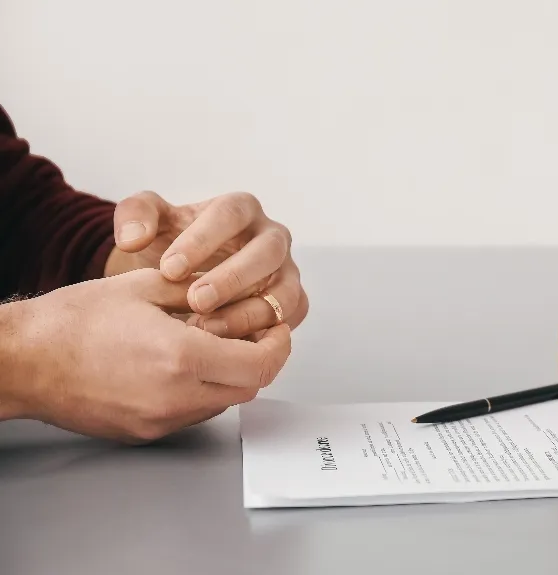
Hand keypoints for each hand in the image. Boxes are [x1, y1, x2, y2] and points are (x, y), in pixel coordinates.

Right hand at [0, 268, 291, 441]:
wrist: (23, 360)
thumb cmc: (71, 322)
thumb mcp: (144, 286)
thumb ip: (197, 291)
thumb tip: (231, 292)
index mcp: (182, 356)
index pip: (260, 365)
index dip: (278, 346)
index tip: (277, 330)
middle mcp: (176, 396)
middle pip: (250, 388)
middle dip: (259, 361)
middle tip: (254, 336)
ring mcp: (160, 419)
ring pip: (223, 404)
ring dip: (230, 378)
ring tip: (213, 348)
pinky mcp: (145, 432)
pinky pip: (193, 414)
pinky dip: (202, 393)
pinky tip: (182, 368)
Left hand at [104, 191, 308, 337]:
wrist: (186, 275)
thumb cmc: (172, 245)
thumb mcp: (148, 223)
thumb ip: (134, 218)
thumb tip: (134, 237)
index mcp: (240, 209)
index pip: (229, 215)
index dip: (202, 241)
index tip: (169, 269)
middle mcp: (271, 237)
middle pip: (266, 251)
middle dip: (231, 278)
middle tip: (196, 300)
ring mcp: (286, 271)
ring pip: (284, 289)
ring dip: (250, 311)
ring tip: (208, 328)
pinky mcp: (292, 301)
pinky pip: (289, 316)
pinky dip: (265, 330)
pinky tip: (229, 343)